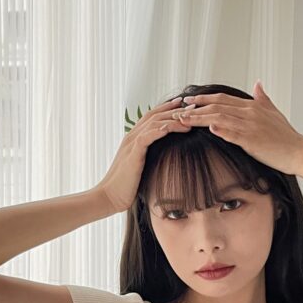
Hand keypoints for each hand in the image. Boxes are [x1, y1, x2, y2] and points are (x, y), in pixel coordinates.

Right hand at [94, 97, 192, 212]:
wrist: (109, 196)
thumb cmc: (126, 186)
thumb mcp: (140, 168)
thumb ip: (150, 158)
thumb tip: (165, 158)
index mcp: (134, 138)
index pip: (152, 116)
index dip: (168, 109)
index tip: (184, 105)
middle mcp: (132, 137)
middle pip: (155, 115)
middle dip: (174, 109)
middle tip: (193, 106)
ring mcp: (131, 143)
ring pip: (153, 123)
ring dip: (173, 120)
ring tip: (189, 120)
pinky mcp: (132, 153)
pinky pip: (146, 136)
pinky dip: (159, 130)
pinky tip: (171, 128)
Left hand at [171, 80, 302, 174]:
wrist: (300, 152)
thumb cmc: (286, 137)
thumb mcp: (274, 113)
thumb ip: (263, 98)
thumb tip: (257, 84)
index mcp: (252, 107)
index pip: (222, 99)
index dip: (204, 98)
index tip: (188, 100)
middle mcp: (250, 113)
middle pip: (217, 106)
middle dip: (195, 107)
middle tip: (177, 109)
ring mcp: (251, 126)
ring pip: (221, 118)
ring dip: (200, 118)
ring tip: (183, 120)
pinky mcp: (253, 141)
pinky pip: (234, 134)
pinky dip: (221, 130)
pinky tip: (209, 128)